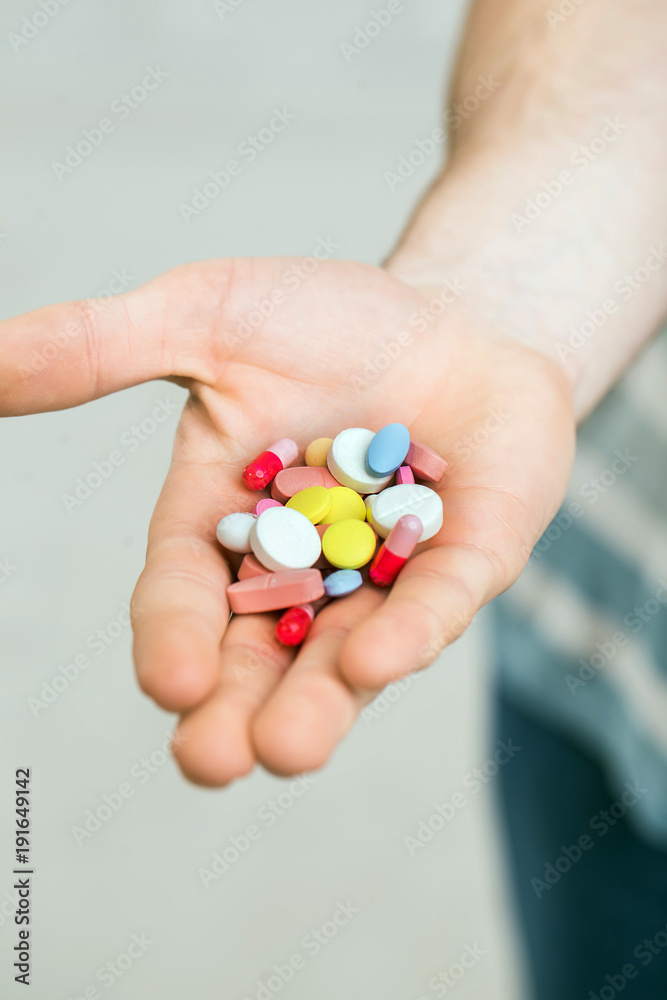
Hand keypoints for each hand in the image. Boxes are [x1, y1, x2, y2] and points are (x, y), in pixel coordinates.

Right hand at [1, 256, 574, 783]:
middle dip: (235, 709)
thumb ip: (102, 347)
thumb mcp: (207, 317)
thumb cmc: (330, 320)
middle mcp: (305, 573)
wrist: (455, 317)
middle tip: (211, 762)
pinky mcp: (468, 562)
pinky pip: (439, 601)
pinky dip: (412, 627)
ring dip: (318, 702)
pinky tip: (379, 660)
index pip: (187, 591)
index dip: (173, 635)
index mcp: (230, 524)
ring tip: (287, 751)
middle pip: (260, 654)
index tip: (166, 681)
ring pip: (346, 653)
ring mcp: (389, 576)